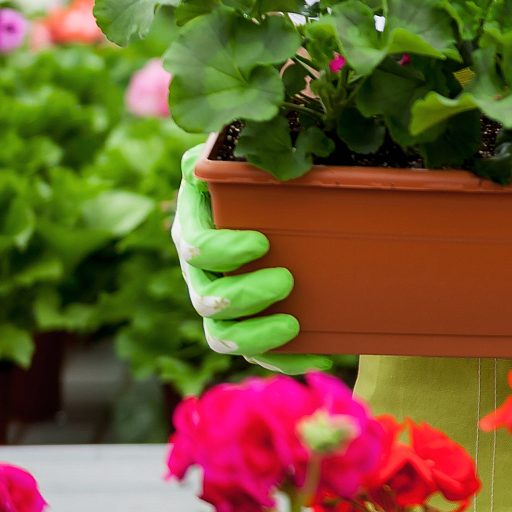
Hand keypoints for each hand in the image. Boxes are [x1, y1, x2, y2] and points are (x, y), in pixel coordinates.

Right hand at [174, 140, 332, 373]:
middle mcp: (201, 273)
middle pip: (206, 300)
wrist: (273, 196)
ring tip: (293, 324)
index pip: (196, 248)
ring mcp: (223, 302)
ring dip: (256, 337)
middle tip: (286, 280)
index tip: (262, 243)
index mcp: (196, 228)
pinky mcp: (249, 323)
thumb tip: (198, 157)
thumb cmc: (254, 171)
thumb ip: (222, 151)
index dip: (224, 251)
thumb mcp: (238, 153)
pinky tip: (315, 357)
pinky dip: (283, 360)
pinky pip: (257, 354)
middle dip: (244, 296)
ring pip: (222, 335)